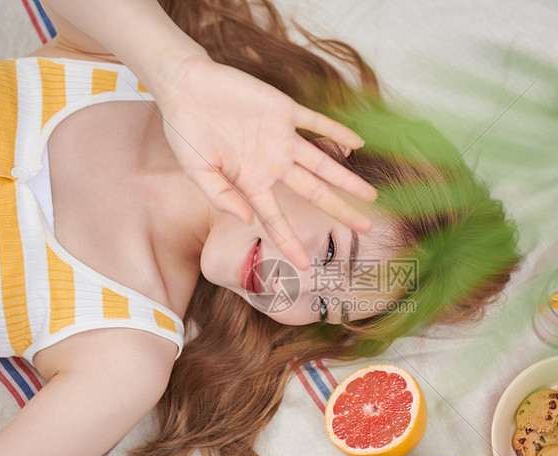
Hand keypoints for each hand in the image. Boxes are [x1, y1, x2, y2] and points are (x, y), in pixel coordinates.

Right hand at [155, 56, 376, 268]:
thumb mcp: (197, 171)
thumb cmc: (186, 131)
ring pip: (322, 163)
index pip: (277, 219)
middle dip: (340, 211)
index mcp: (252, 182)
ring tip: (370, 196)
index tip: (304, 267)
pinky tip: (358, 143)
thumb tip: (250, 221)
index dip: (290, 242)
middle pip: (315, 193)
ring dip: (347, 179)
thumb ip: (221, 197)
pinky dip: (336, 132)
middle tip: (366, 228)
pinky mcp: (284, 110)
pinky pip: (316, 122)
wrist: (187, 87)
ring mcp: (281, 138)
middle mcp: (273, 164)